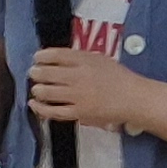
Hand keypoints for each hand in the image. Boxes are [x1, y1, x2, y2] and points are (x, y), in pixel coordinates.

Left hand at [23, 44, 144, 133]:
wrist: (133, 98)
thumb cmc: (117, 77)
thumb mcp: (98, 59)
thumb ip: (78, 58)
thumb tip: (54, 59)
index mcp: (84, 60)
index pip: (56, 55)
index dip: (42, 56)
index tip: (37, 58)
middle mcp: (78, 76)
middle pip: (47, 73)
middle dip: (36, 73)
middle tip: (33, 73)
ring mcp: (77, 96)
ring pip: (47, 92)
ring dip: (37, 89)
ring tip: (36, 88)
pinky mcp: (79, 113)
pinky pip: (54, 111)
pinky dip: (40, 108)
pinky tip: (34, 104)